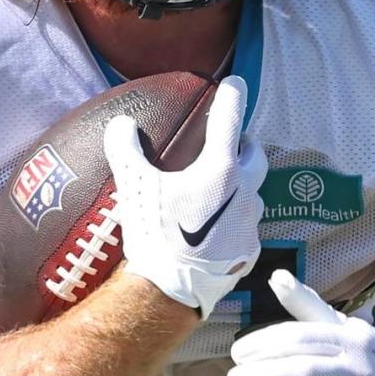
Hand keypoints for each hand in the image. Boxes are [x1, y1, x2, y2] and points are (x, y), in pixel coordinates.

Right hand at [103, 76, 266, 318]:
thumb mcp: (134, 188)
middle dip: (243, 144)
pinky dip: (235, 217)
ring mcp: (250, 222)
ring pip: (254, 191)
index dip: (233, 96)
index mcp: (219, 169)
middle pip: (254, 154)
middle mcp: (244, 191)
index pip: (231, 119)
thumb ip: (126, 150)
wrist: (171, 292)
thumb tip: (121, 124)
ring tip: (216, 189)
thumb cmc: (155, 235)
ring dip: (240, 183)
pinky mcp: (250, 250)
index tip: (235, 83)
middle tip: (226, 143)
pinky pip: (247, 224)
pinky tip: (215, 227)